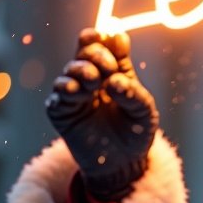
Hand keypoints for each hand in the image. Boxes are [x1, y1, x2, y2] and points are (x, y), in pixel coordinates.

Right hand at [45, 29, 157, 201]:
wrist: (124, 164)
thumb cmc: (136, 134)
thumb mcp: (144, 111)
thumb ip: (133, 90)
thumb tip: (115, 78)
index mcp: (114, 72)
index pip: (105, 46)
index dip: (106, 39)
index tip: (113, 37)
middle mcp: (92, 78)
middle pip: (86, 52)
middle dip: (95, 53)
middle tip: (108, 65)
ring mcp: (75, 94)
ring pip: (70, 70)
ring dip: (81, 69)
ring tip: (94, 78)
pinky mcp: (62, 111)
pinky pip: (58, 95)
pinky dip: (66, 89)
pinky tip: (77, 91)